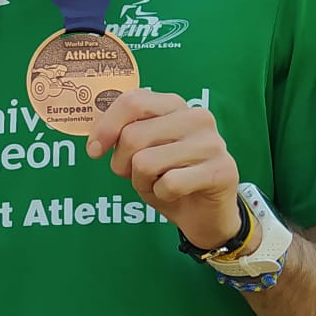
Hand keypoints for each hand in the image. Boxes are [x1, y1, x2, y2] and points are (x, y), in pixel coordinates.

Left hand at [87, 89, 241, 247]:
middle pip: (133, 136)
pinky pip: (169, 184)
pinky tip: (176, 194)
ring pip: (146, 162)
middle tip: (137, 175)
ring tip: (160, 184)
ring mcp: (212, 143)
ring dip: (142, 182)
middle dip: (122, 164)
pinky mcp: (221, 170)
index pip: (132, 102)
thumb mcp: (139, 153)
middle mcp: (196, 117)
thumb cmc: (168, 178)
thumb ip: (122, 135)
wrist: (204, 213)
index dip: (105, 126)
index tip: (94, 151)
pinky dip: (162, 195)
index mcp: (175, 105)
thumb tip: (96, 141)